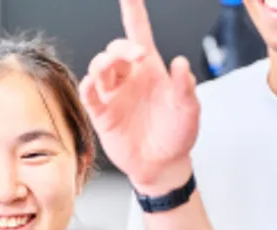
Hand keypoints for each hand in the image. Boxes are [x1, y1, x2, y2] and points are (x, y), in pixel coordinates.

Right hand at [80, 0, 198, 193]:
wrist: (164, 166)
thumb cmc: (177, 136)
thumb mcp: (189, 110)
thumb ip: (185, 87)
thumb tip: (181, 63)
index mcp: (151, 71)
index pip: (139, 33)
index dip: (132, 10)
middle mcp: (130, 79)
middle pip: (116, 50)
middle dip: (122, 47)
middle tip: (138, 55)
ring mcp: (114, 96)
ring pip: (100, 67)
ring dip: (105, 62)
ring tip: (116, 67)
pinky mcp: (103, 115)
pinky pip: (89, 95)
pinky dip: (87, 86)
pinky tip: (92, 83)